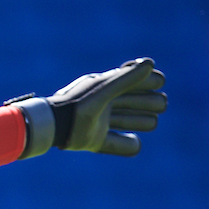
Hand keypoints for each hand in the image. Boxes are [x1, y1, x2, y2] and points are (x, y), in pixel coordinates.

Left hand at [48, 58, 166, 155]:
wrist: (54, 125)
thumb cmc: (79, 103)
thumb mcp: (104, 89)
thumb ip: (126, 78)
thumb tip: (150, 63)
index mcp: (110, 86)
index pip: (144, 82)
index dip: (151, 82)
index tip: (154, 84)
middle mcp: (108, 103)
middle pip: (146, 102)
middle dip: (149, 102)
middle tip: (146, 105)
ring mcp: (103, 122)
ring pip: (137, 121)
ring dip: (142, 121)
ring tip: (141, 120)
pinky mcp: (97, 140)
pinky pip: (124, 146)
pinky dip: (130, 144)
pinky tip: (133, 140)